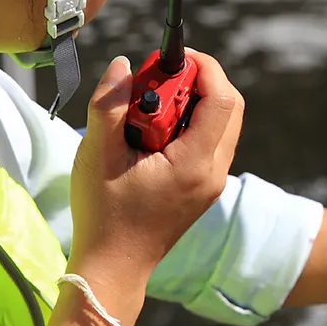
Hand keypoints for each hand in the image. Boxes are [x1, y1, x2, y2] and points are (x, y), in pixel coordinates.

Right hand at [67, 49, 242, 301]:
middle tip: (154, 80)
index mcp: (195, 163)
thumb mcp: (97, 154)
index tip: (171, 57)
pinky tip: (151, 132)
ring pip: (221, 124)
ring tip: (147, 108)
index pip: (222, 99)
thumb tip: (123, 64)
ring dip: (191, 103)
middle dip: (196, 82)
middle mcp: (213, 172)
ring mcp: (212, 182)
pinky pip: (209, 142)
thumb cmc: (103, 214)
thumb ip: (109, 104)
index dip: (203, 68)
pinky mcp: (203, 188)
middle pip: (229, 107)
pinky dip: (188, 125)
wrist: (113, 268)